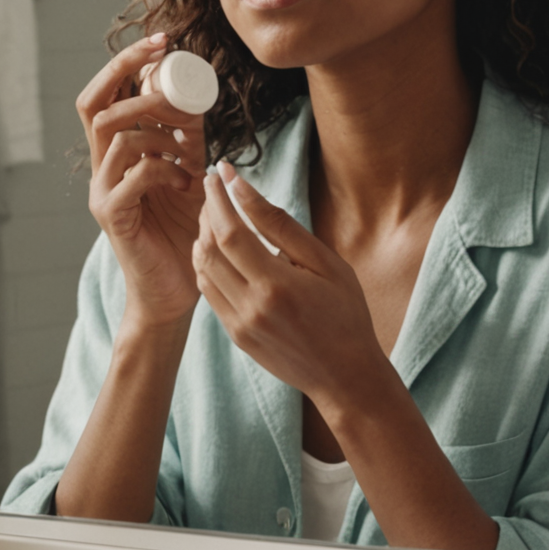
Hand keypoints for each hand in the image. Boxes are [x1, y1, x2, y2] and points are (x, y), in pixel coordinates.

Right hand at [78, 33, 207, 328]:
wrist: (176, 289)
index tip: (162, 41)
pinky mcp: (113, 217)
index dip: (125, 63)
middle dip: (129, 75)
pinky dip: (163, 167)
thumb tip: (196, 94)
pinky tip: (185, 180)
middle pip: (94, 106)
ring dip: (157, 128)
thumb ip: (186, 139)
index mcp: (113, 153)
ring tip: (186, 143)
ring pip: (116, 136)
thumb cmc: (182, 231)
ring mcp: (101, 192)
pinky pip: (132, 176)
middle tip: (168, 67)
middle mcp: (99, 168)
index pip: (102, 94)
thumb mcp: (188, 171)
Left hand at [194, 162, 389, 405]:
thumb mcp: (325, 263)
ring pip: (202, 271)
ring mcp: (239, 325)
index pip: (230, 232)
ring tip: (217, 215)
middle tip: (215, 189)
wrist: (346, 377)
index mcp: (277, 286)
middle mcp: (251, 307)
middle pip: (208, 249)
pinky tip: (220, 249)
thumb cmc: (346, 314)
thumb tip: (243, 189)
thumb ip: (281, 226)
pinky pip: (209, 292)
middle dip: (206, 212)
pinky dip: (207, 264)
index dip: (218, 198)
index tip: (218, 172)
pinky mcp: (236, 336)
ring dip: (202, 238)